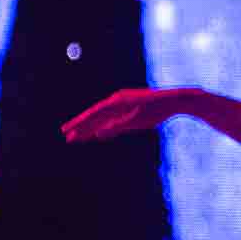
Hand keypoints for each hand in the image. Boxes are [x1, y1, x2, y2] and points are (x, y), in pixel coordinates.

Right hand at [62, 88, 184, 142]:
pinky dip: (104, 129)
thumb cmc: (157, 109)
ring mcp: (124, 108)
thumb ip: (117, 126)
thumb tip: (97, 133)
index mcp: (117, 101)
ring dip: (90, 129)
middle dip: (81, 127)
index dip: (79, 122)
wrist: (174, 101)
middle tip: (66, 136)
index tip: (66, 130)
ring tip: (76, 138)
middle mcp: (117, 103)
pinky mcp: (131, 114)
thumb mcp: (137, 119)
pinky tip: (96, 135)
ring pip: (103, 121)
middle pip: (95, 117)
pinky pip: (113, 123)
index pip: (93, 113)